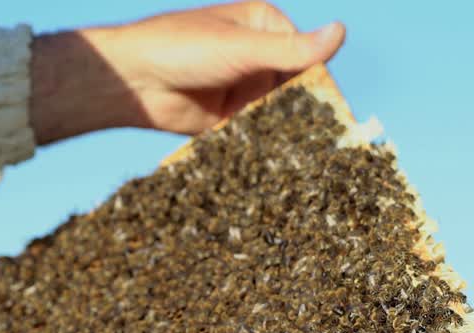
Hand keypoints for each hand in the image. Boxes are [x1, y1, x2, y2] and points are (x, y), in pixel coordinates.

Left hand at [30, 2, 345, 143]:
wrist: (132, 80)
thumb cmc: (181, 48)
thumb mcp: (242, 47)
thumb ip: (291, 49)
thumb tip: (341, 32)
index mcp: (264, 26)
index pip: (308, 56)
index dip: (322, 84)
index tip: (339, 114)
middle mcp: (257, 55)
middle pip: (296, 87)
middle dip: (308, 112)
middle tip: (329, 142)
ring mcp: (244, 88)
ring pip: (278, 112)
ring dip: (289, 132)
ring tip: (312, 159)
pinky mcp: (229, 118)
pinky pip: (257, 132)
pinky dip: (268, 146)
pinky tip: (285, 166)